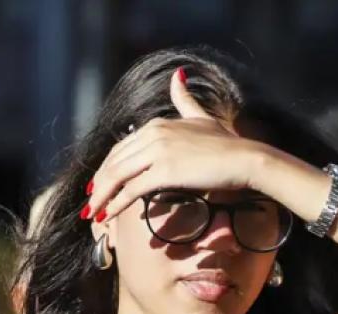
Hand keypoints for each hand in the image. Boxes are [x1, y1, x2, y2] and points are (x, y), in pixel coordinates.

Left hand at [87, 68, 268, 222]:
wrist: (246, 158)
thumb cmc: (229, 144)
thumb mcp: (202, 117)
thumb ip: (185, 100)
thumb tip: (177, 76)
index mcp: (157, 124)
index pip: (122, 147)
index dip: (108, 166)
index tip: (100, 182)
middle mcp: (153, 134)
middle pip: (115, 161)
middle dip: (100, 182)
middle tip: (92, 201)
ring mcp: (158, 152)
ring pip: (118, 175)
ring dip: (102, 195)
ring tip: (95, 212)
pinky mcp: (165, 171)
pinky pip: (133, 189)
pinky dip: (117, 203)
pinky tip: (110, 214)